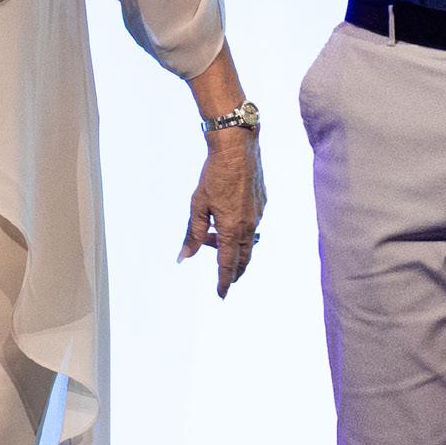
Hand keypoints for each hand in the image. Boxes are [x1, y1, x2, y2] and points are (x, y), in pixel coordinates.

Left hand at [180, 131, 266, 297]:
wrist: (238, 149)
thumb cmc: (214, 176)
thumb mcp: (197, 206)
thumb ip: (193, 234)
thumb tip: (183, 258)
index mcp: (231, 229)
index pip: (228, 265)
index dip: (224, 282)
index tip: (222, 295)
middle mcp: (248, 226)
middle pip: (242, 258)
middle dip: (234, 270)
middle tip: (225, 278)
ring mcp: (258, 214)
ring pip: (247, 241)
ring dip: (233, 246)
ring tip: (213, 237)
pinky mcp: (262, 203)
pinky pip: (252, 225)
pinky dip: (239, 230)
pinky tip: (227, 217)